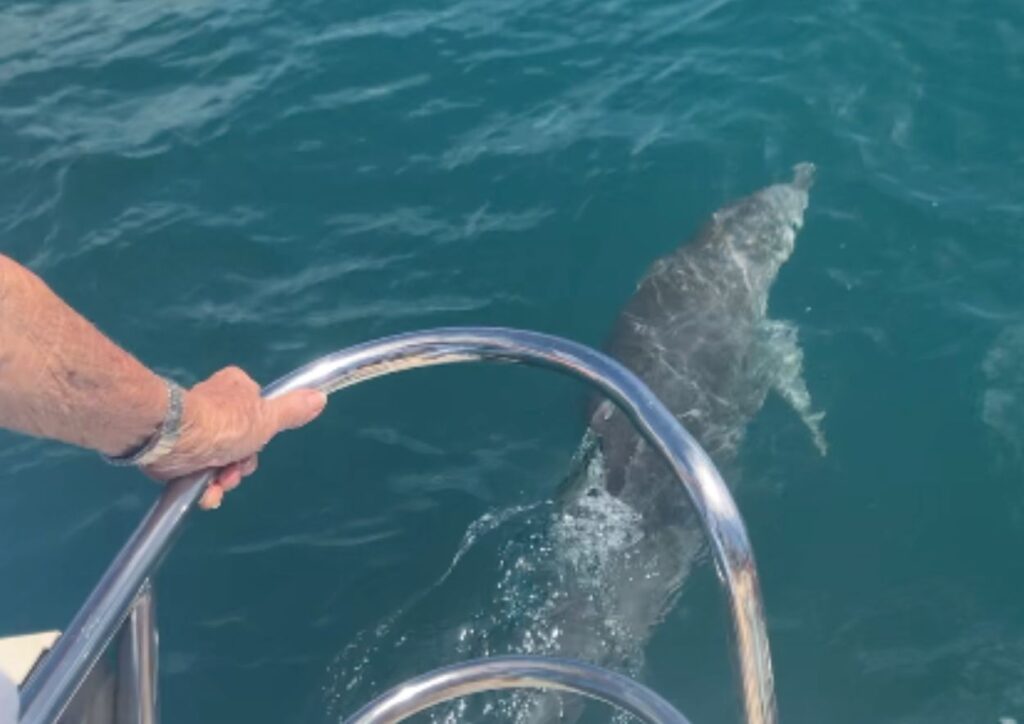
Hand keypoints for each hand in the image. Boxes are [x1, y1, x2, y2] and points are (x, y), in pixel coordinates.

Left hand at [143, 367, 326, 508]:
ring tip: (217, 483)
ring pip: (220, 460)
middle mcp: (214, 404)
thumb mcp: (267, 419)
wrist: (172, 438)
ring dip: (223, 479)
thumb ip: (292, 411)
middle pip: (241, 442)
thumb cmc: (223, 423)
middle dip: (240, 464)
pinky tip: (205, 492)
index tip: (256, 443)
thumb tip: (320, 397)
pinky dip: (203, 486)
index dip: (261, 434)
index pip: (259, 412)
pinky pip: (198, 471)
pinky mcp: (176, 449)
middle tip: (234, 469)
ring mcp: (194, 427)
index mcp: (235, 387)